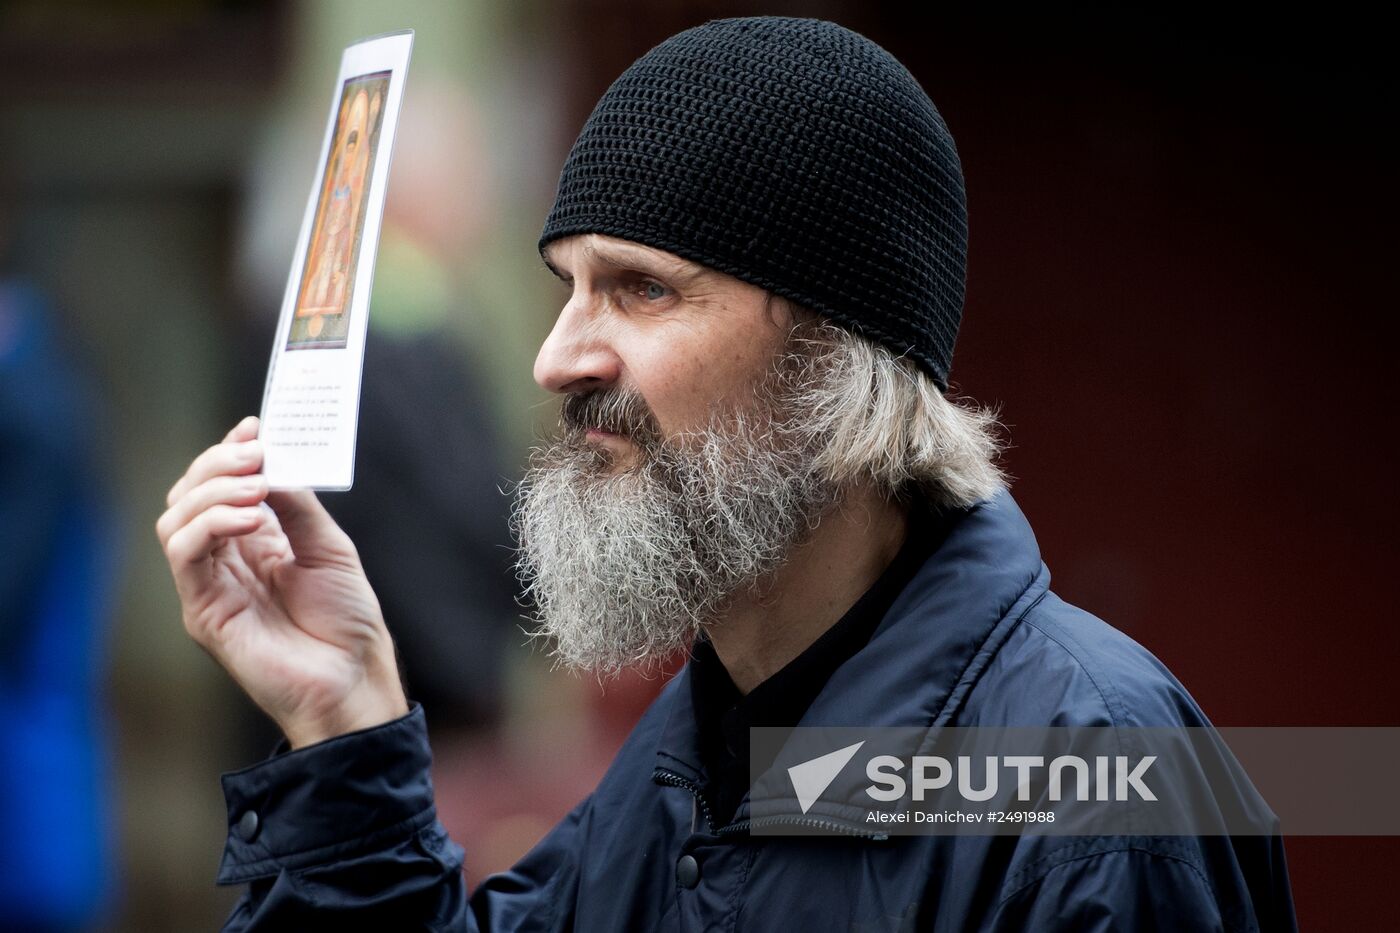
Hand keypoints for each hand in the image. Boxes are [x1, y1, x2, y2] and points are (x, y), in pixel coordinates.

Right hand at [156, 416, 408, 747]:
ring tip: (258, 490)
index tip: (256, 426)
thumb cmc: (347, 620)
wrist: (353, 679)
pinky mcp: (202, 611)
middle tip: (257, 454)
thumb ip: (296, 504)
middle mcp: (225, 558)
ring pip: (176, 517)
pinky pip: (184, 554)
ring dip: (214, 491)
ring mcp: (209, 584)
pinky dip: (212, 525)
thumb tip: (269, 458)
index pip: (222, 484)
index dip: (230, 450)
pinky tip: (252, 521)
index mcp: (255, 540)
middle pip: (190, 493)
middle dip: (219, 463)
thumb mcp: (328, 546)